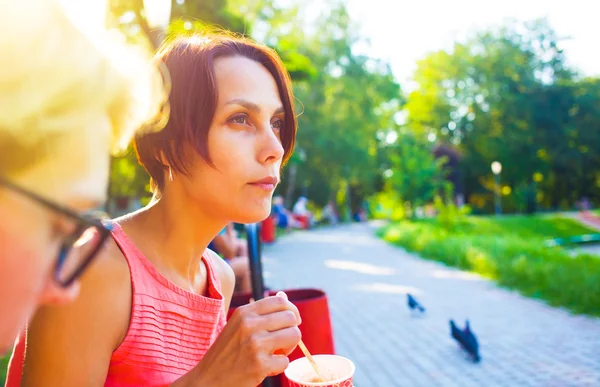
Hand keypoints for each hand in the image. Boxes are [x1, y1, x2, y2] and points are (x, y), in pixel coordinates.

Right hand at [183, 294, 301, 386]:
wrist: (207, 379)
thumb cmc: (225, 352)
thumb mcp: (237, 325)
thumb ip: (260, 312)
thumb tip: (283, 296)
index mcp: (244, 312)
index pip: (280, 301)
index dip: (292, 310)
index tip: (292, 321)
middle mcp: (249, 325)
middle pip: (291, 318)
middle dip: (291, 330)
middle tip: (281, 342)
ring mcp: (255, 344)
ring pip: (294, 335)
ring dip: (289, 347)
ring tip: (276, 354)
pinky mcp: (260, 365)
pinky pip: (286, 361)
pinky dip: (278, 367)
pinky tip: (265, 368)